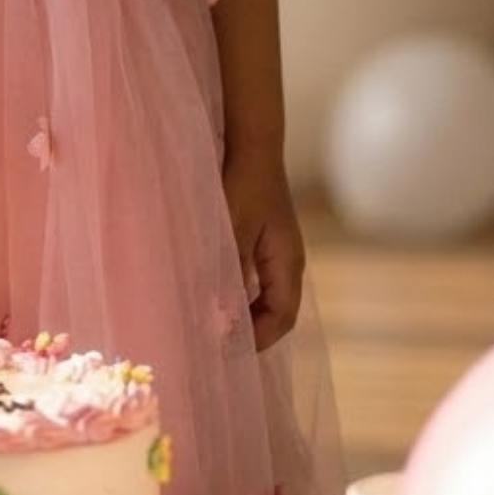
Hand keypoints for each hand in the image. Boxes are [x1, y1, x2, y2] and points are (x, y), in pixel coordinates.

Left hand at [223, 148, 304, 350]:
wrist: (250, 142)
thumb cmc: (243, 184)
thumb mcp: (232, 231)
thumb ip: (228, 273)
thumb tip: (221, 318)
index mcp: (287, 263)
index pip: (281, 317)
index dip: (256, 340)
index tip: (225, 352)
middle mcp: (285, 261)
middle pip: (272, 311)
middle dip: (247, 331)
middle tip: (213, 345)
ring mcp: (272, 250)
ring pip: (258, 294)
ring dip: (237, 311)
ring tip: (207, 324)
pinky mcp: (256, 238)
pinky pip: (247, 277)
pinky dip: (230, 290)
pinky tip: (206, 291)